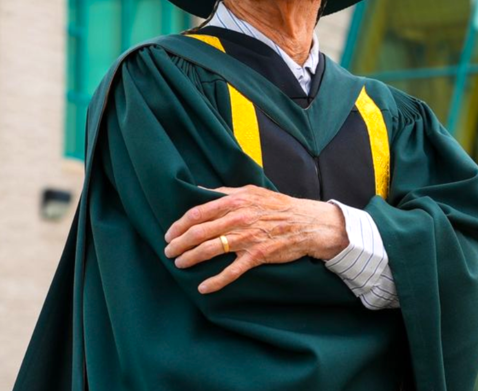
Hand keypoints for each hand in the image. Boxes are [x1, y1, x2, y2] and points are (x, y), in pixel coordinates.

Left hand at [163, 185, 347, 293]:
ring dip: (190, 259)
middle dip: (179, 244)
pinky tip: (203, 287)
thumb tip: (200, 191)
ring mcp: (248, 237)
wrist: (308, 223)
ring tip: (180, 264)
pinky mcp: (257, 255)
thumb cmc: (279, 207)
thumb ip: (226, 193)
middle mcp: (239, 218)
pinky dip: (215, 281)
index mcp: (236, 201)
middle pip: (199, 232)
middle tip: (169, 251)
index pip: (198, 213)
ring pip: (210, 250)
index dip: (179, 225)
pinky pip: (231, 271)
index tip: (170, 234)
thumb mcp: (252, 191)